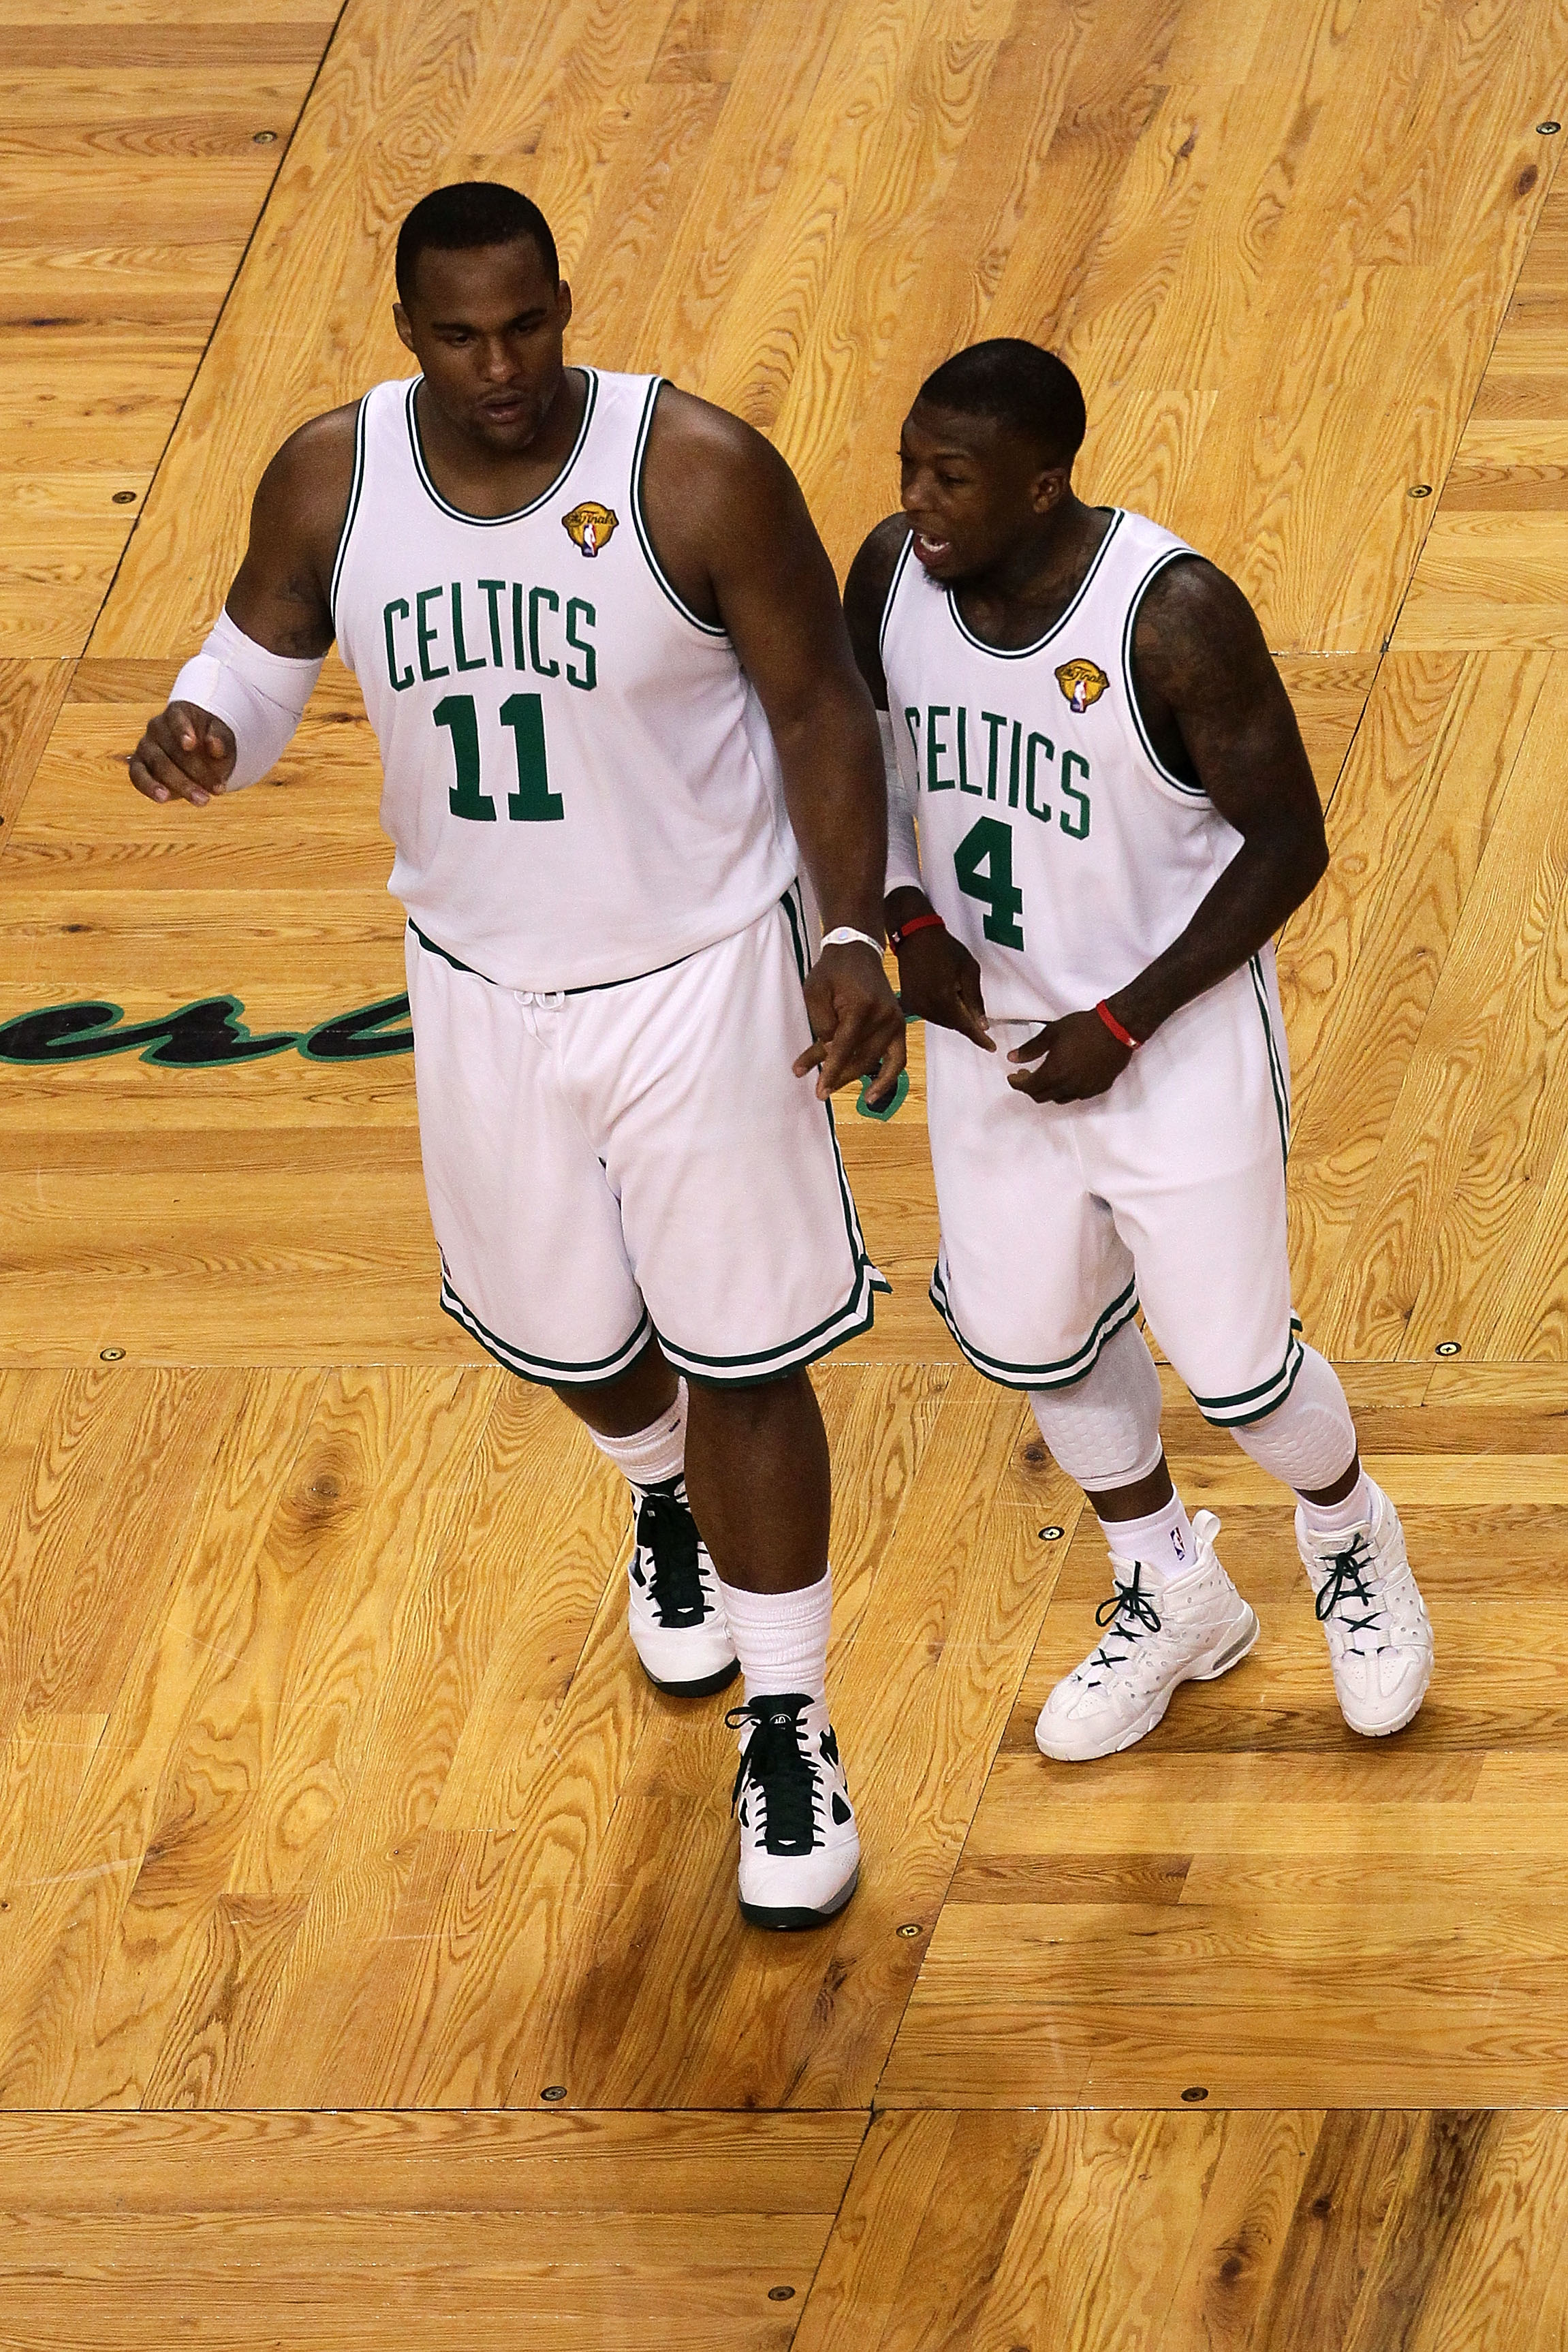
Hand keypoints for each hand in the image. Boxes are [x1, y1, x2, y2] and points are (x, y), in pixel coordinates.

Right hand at [128, 702, 236, 805]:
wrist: (200, 756)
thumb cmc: (212, 743)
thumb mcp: (223, 739)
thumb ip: (220, 739)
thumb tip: (214, 744)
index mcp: (178, 713)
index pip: (176, 718)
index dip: (182, 730)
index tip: (190, 745)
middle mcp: (157, 727)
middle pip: (173, 749)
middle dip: (197, 771)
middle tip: (218, 790)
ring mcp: (145, 746)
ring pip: (159, 765)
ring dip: (181, 784)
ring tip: (202, 800)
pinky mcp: (138, 766)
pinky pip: (138, 776)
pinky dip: (150, 787)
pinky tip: (163, 798)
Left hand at [795, 941, 906, 1103]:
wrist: (857, 952)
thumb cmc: (832, 972)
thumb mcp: (814, 992)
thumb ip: (821, 1024)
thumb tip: (829, 1051)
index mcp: (861, 1007)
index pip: (844, 1048)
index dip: (831, 1071)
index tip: (819, 1089)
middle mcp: (883, 1017)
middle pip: (860, 1059)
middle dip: (838, 1077)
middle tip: (819, 1091)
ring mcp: (895, 1022)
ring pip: (874, 1062)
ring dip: (853, 1077)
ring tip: (833, 1087)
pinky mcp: (899, 1026)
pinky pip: (898, 1059)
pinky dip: (887, 1079)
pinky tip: (873, 1095)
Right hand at [894, 926, 993, 1053]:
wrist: (916, 936)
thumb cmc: (946, 948)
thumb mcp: (969, 969)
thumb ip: (975, 999)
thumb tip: (982, 1024)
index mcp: (944, 999)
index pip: (966, 1026)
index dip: (980, 1038)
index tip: (991, 1047)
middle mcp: (928, 1007)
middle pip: (953, 1025)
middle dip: (966, 1022)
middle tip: (975, 1010)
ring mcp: (916, 1006)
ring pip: (941, 1021)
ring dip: (953, 1016)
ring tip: (955, 994)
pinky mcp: (909, 1002)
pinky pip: (930, 1014)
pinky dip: (941, 1011)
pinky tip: (944, 994)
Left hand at [1008, 1008, 1131, 1102]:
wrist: (1117, 1028)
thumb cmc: (1084, 1027)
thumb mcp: (1052, 1033)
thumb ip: (1030, 1049)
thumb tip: (1012, 1058)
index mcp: (1054, 1073)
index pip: (1029, 1087)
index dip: (1017, 1083)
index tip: (1013, 1077)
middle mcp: (1068, 1086)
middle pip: (1041, 1097)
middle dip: (1030, 1088)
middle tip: (1027, 1074)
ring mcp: (1085, 1090)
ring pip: (1059, 1098)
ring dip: (1049, 1090)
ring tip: (1047, 1075)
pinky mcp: (1098, 1088)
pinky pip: (1077, 1095)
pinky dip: (1067, 1090)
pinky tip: (1067, 1077)